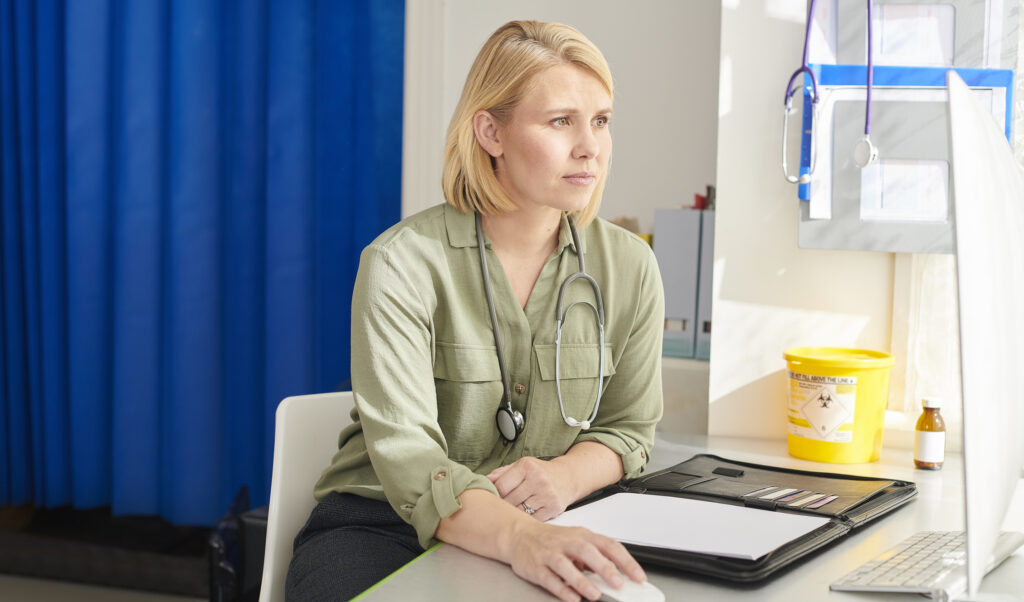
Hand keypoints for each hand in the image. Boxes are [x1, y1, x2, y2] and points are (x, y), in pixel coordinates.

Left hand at [487, 456, 574, 520]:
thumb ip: (501, 473)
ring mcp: (547, 495)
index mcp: (527, 467)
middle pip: (509, 501)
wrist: (568, 477)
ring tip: (512, 512)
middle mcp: (538, 480)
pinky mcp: (553, 508)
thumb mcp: (522, 466)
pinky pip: (532, 519)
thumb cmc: (541, 472)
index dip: (494, 494)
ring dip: (514, 514)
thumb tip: (483, 482)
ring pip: (520, 512)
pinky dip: (526, 519)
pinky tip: (525, 516)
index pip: (501, 486)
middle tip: (500, 508)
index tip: (493, 498)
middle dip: (503, 505)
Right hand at [506, 520, 645, 601]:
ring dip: (581, 581)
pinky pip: (549, 578)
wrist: (519, 535)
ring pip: (565, 565)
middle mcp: (567, 542)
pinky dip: (561, 589)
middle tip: (618, 584)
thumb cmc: (552, 540)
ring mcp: (550, 553)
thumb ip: (596, 557)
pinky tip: (571, 597)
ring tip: (594, 594)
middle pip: (587, 552)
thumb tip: (618, 576)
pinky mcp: (536, 567)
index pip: (608, 545)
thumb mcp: (577, 542)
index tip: (638, 577)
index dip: (625, 561)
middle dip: (605, 568)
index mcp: (582, 535)